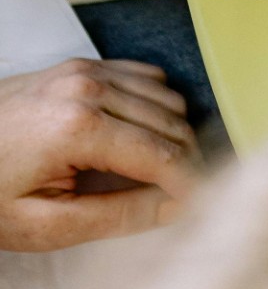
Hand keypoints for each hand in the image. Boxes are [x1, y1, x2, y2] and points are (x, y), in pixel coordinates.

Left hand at [0, 58, 198, 251]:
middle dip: (186, 162)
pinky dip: (158, 106)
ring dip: (174, 134)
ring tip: (162, 173)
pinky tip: (143, 137)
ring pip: (167, 98)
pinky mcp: (84, 64)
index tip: (201, 209)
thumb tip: (176, 208)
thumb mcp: (45, 224)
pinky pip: (147, 78)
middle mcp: (90, 88)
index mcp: (79, 129)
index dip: (190, 184)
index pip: (163, 155)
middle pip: (172, 124)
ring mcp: (87, 70)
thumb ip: (115, 216)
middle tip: (183, 197)